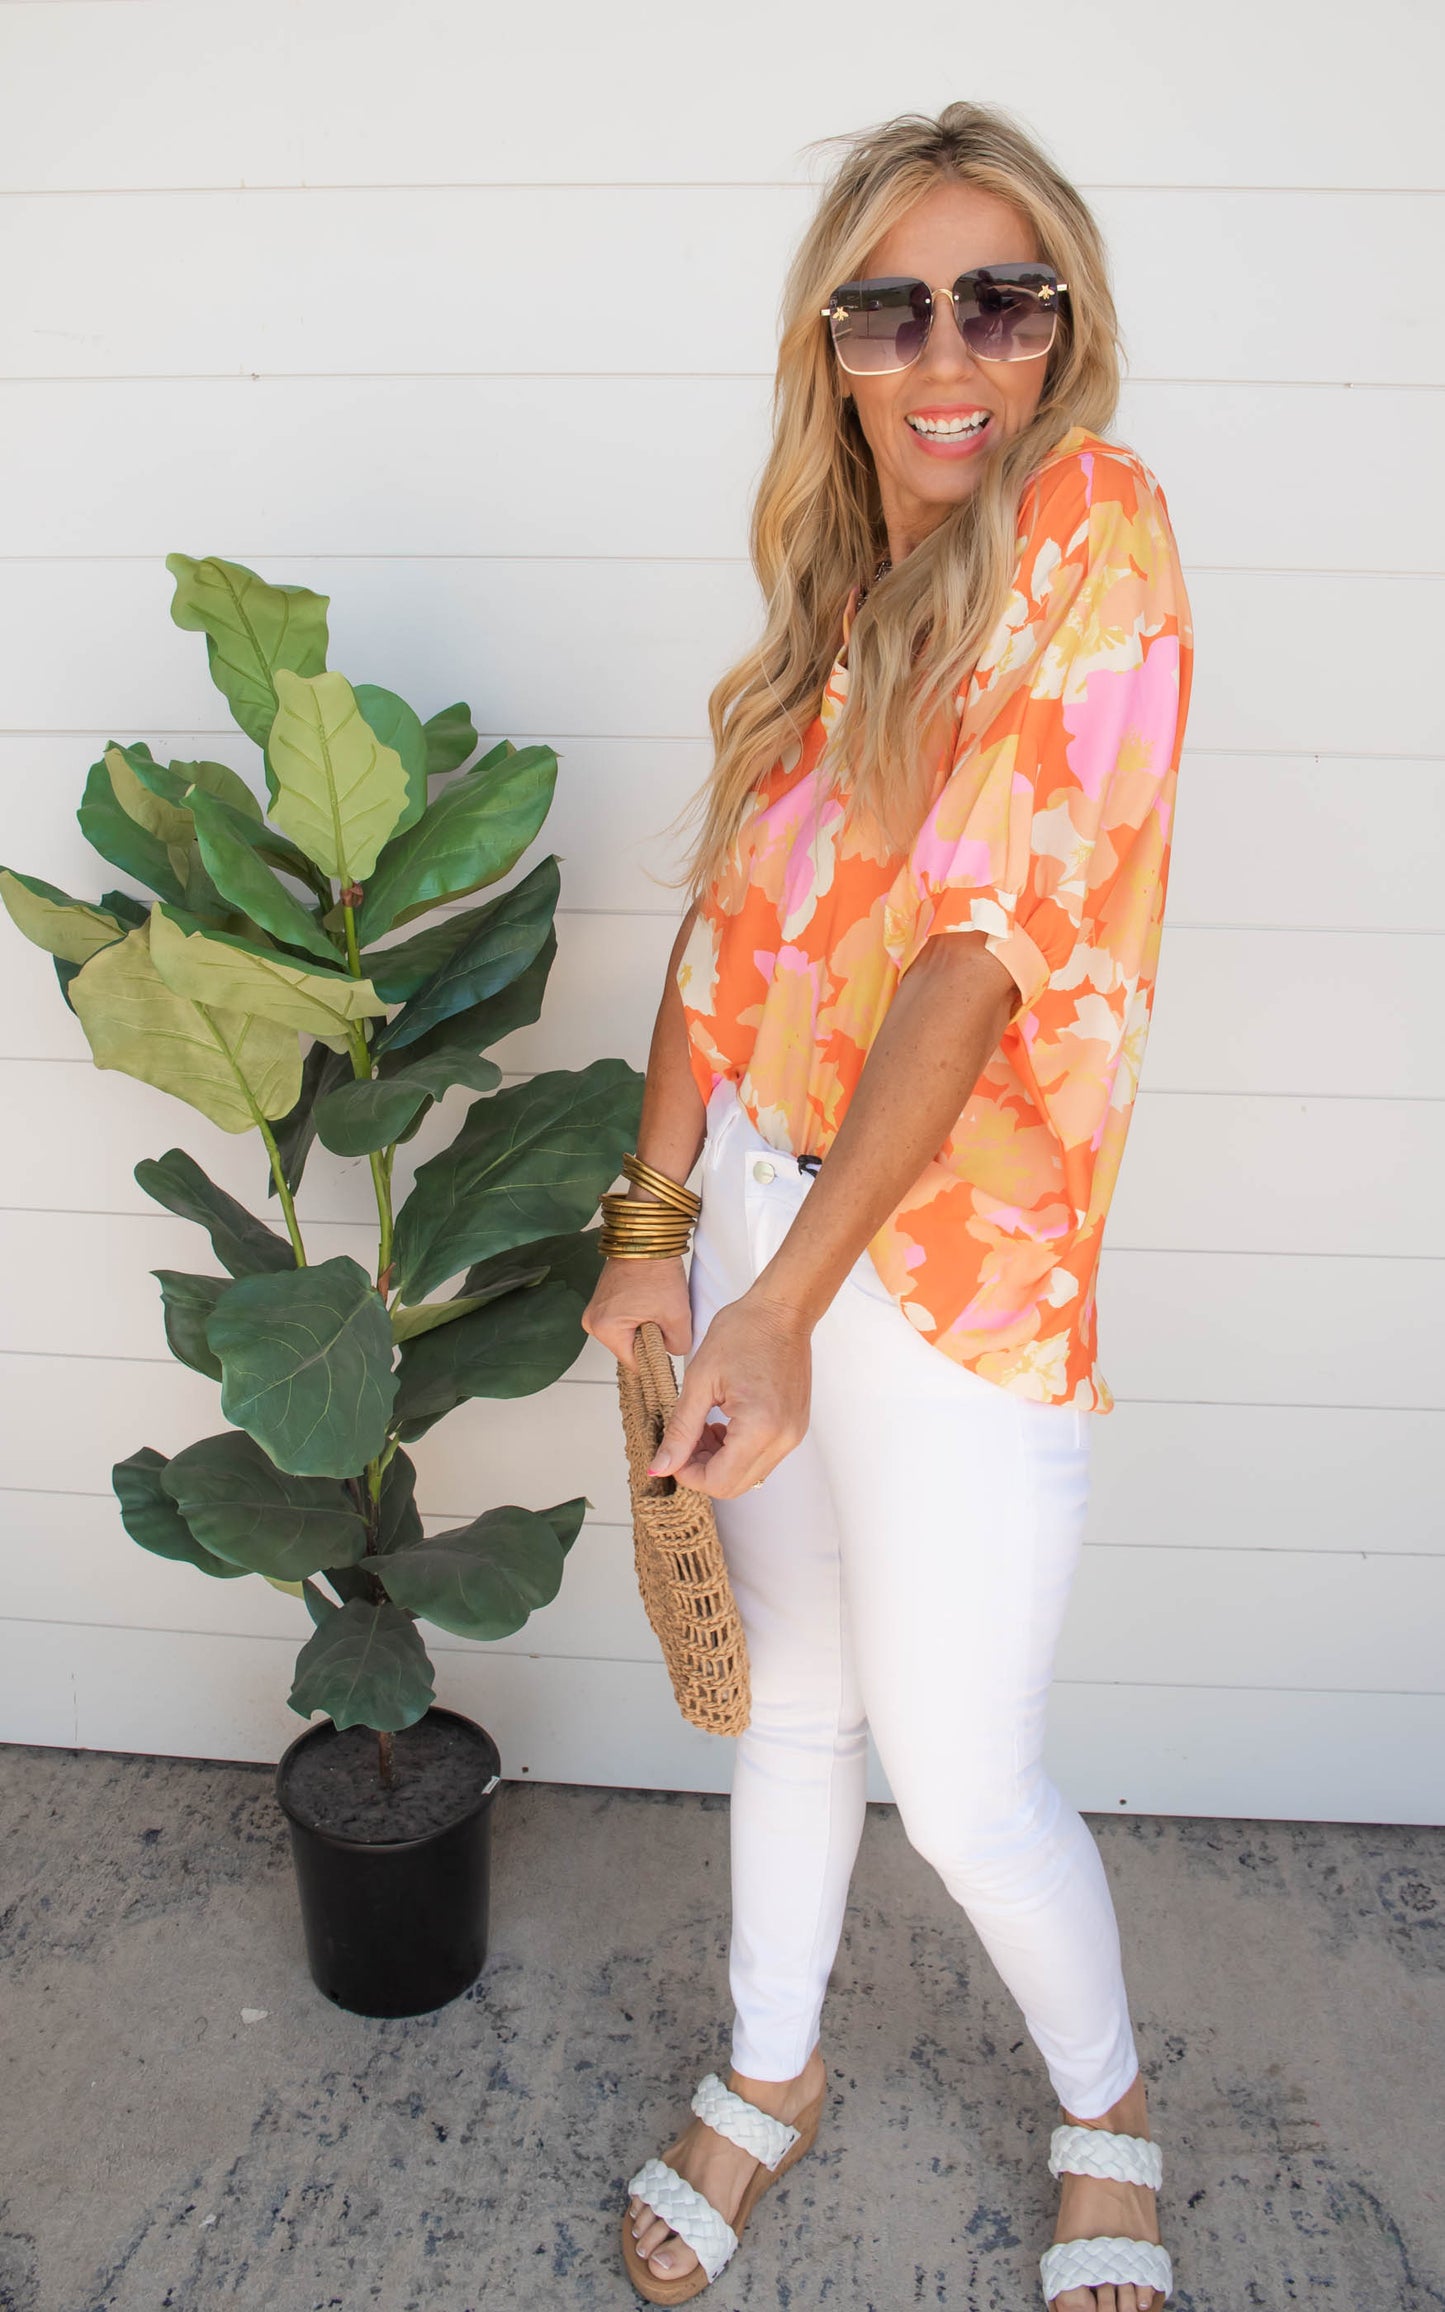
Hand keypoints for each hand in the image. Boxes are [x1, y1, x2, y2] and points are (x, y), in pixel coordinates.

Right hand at [581, 1254, 692, 1367]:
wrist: (647, 1239)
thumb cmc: (656, 1270)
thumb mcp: (678, 1316)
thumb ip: (678, 1345)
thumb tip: (672, 1351)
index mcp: (605, 1329)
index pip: (634, 1363)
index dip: (654, 1358)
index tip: (667, 1344)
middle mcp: (592, 1322)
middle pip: (629, 1348)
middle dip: (649, 1339)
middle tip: (663, 1317)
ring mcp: (594, 1310)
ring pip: (627, 1334)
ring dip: (644, 1327)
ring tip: (655, 1306)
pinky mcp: (601, 1301)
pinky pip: (622, 1320)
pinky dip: (637, 1316)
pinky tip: (648, 1301)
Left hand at [648, 1290, 810, 1496]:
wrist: (781, 1312)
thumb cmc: (743, 1333)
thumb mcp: (700, 1381)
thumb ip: (680, 1430)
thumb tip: (661, 1467)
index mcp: (760, 1427)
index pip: (718, 1482)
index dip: (688, 1474)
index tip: (674, 1451)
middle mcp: (783, 1439)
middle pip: (735, 1486)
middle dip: (702, 1470)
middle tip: (686, 1439)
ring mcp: (793, 1435)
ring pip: (748, 1475)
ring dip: (719, 1462)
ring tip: (704, 1426)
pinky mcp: (795, 1429)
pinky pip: (762, 1458)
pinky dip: (737, 1452)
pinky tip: (723, 1424)